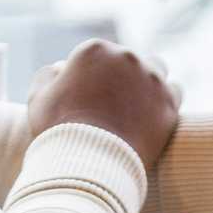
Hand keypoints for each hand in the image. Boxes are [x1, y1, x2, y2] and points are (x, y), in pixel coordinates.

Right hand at [26, 39, 181, 166]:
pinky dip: (165, 100)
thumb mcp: (38, 99)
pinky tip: (154, 113)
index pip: (98, 55)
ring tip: (137, 105)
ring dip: (147, 81)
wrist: (89, 163)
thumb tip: (62, 68)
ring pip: (156, 69)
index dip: (93, 74)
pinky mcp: (169, 102)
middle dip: (122, 76)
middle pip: (128, 60)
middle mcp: (126, 56)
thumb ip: (49, 76)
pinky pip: (174, 91)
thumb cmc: (58, 132)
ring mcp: (151, 78)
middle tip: (114, 102)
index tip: (90, 93)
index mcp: (94, 50)